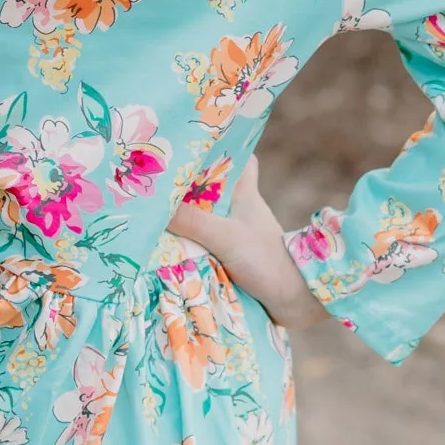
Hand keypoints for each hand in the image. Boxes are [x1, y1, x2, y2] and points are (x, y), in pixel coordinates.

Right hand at [168, 158, 321, 331]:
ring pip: (207, 216)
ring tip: (152, 211)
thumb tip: (154, 205)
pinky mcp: (235, 256)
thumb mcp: (225, 237)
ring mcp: (238, 233)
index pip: (238, 158)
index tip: (191, 145)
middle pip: (213, 188)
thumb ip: (193, 221)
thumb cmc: (266, 260)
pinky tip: (168, 244)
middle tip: (156, 181)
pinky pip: (207, 241)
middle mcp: (241, 209)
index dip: (219, 148)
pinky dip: (191, 242)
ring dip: (186, 217)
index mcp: (245, 193)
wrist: (293, 299)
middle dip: (188, 186)